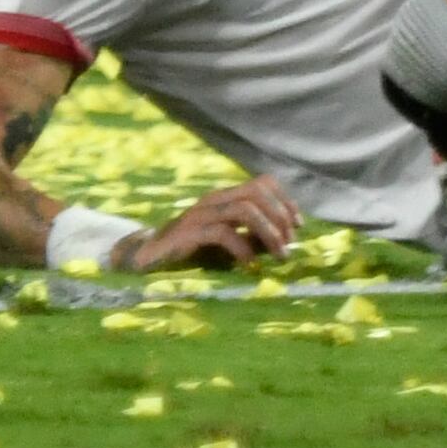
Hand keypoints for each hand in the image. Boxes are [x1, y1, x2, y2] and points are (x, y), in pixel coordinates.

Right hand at [117, 179, 304, 272]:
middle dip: (281, 216)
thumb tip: (286, 242)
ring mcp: (200, 214)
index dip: (286, 201)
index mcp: (225, 197)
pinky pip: (223, 233)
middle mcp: (214, 200)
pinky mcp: (188, 233)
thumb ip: (254, 239)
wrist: (147, 260)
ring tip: (280, 254)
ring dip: (269, 232)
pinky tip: (251, 265)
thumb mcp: (230, 244)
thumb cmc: (192, 252)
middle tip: (290, 243)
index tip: (299, 226)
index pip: (263, 182)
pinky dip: (243, 248)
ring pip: (244, 209)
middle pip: (257, 192)